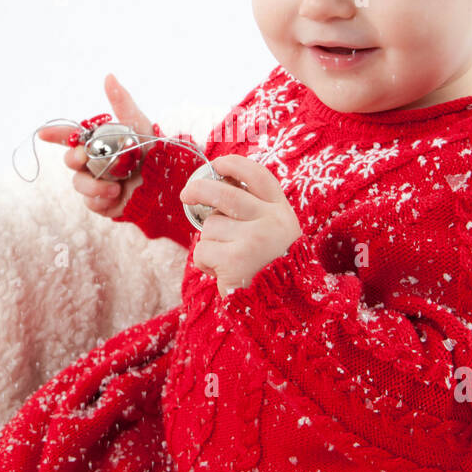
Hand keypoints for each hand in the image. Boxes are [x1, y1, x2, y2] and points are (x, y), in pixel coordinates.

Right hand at [37, 73, 155, 218]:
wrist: (166, 181)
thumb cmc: (152, 150)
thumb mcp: (138, 123)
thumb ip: (121, 102)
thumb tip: (109, 76)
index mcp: (97, 143)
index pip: (70, 137)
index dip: (55, 135)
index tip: (43, 134)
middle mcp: (93, 162)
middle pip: (70, 161)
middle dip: (73, 159)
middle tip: (84, 157)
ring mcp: (96, 183)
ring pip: (79, 184)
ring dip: (93, 186)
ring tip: (114, 188)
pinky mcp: (103, 202)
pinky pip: (91, 203)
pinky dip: (101, 201)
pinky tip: (116, 197)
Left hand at [179, 154, 302, 297]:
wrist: (284, 308)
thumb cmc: (271, 269)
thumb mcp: (276, 234)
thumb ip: (256, 212)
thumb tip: (217, 186)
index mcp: (282, 212)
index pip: (258, 177)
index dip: (235, 165)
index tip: (218, 163)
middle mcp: (271, 221)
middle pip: (225, 194)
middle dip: (200, 189)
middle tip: (186, 194)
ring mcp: (254, 239)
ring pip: (210, 226)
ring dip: (210, 243)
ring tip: (227, 259)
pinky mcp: (236, 259)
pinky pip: (203, 250)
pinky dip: (205, 263)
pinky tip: (221, 272)